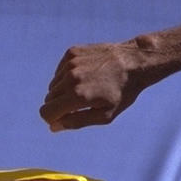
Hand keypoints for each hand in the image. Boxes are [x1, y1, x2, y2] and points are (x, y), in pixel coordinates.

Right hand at [39, 41, 154, 130]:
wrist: (134, 62)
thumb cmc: (122, 93)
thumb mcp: (105, 115)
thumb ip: (76, 122)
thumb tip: (53, 127)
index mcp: (78, 96)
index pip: (46, 113)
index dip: (52, 119)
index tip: (64, 118)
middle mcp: (71, 78)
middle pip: (48, 99)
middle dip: (60, 106)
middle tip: (81, 104)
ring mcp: (70, 63)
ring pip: (53, 86)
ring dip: (64, 91)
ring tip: (86, 88)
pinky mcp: (72, 52)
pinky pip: (59, 72)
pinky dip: (67, 77)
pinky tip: (85, 76)